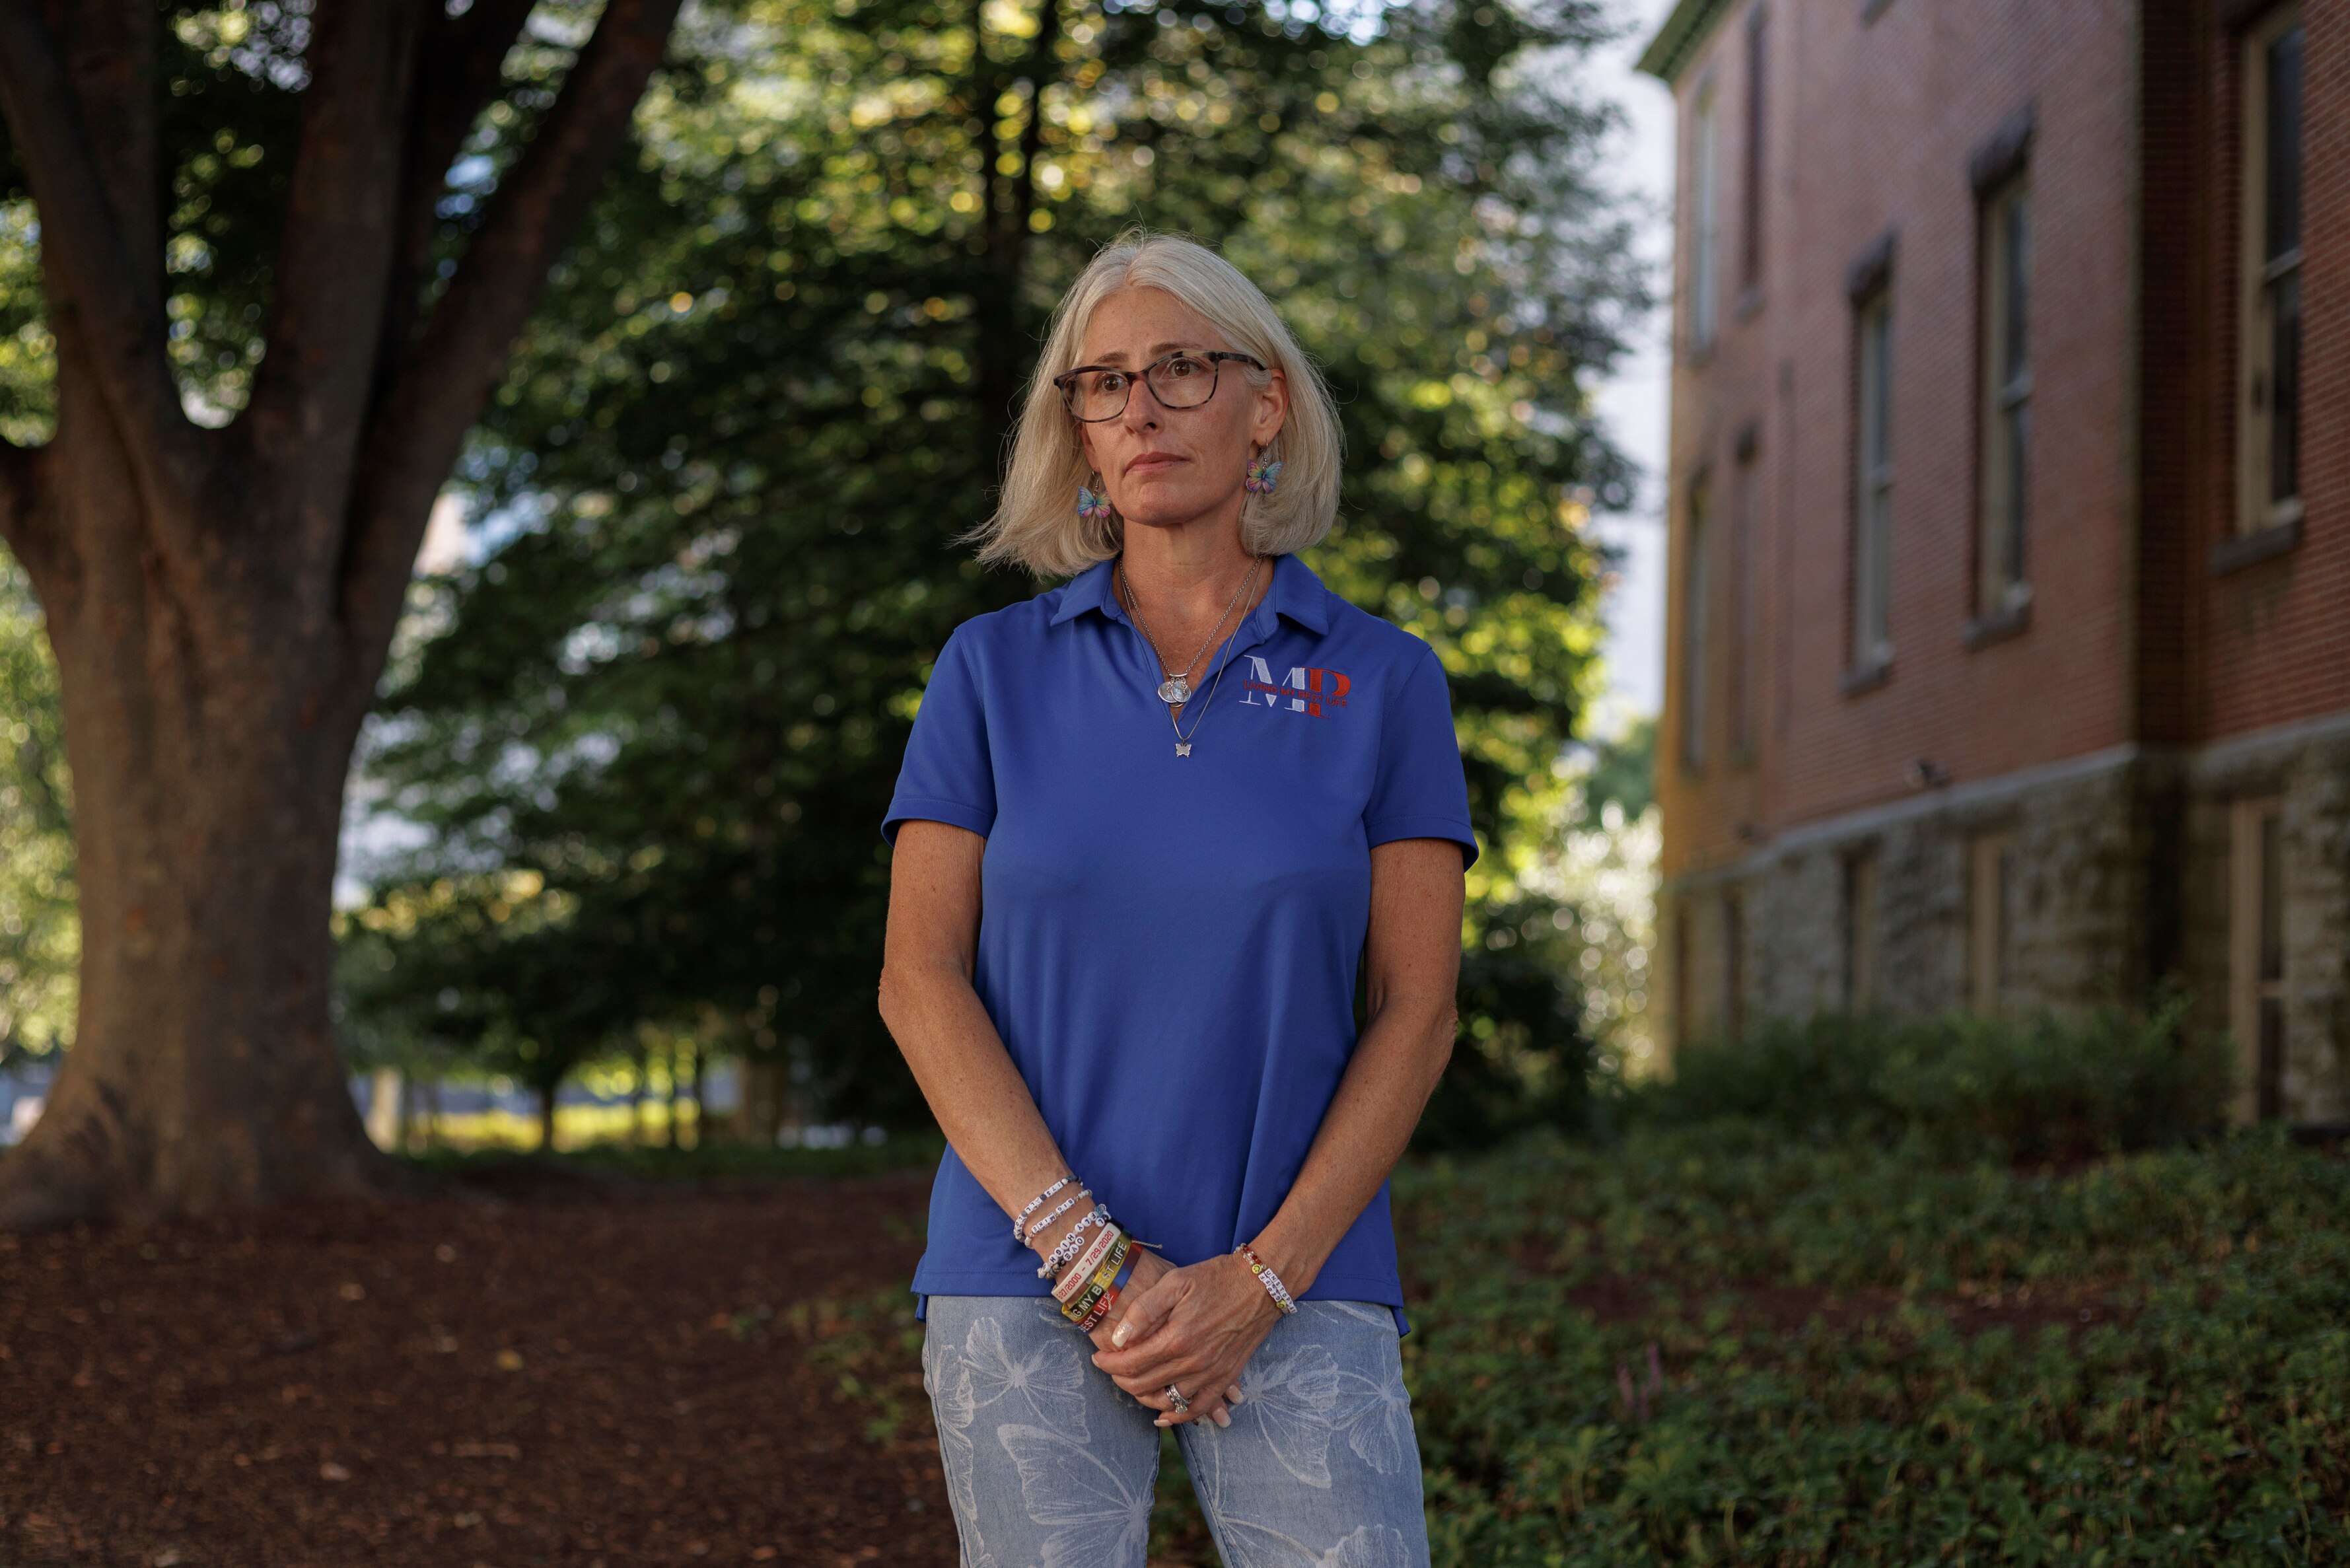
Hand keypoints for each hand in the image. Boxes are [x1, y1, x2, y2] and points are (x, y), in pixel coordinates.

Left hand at [1089, 1250, 1281, 1427]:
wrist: (1261, 1284)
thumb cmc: (1217, 1277)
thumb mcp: (1175, 1282)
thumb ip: (1144, 1310)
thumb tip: (1118, 1337)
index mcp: (1177, 1338)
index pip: (1131, 1363)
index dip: (1109, 1364)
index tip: (1097, 1358)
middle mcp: (1193, 1362)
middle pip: (1145, 1385)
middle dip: (1120, 1380)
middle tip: (1111, 1368)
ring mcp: (1211, 1373)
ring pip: (1168, 1401)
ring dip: (1144, 1397)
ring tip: (1131, 1384)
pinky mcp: (1226, 1377)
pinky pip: (1200, 1407)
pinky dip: (1180, 1416)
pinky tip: (1165, 1415)